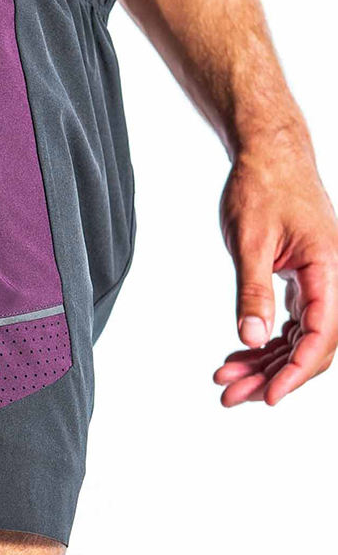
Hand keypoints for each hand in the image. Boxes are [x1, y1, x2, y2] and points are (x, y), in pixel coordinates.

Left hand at [214, 137, 337, 405]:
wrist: (269, 156)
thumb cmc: (261, 188)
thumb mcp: (251, 240)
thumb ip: (253, 290)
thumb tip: (249, 337)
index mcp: (330, 269)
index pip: (321, 335)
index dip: (294, 372)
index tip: (267, 397)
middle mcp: (333, 279)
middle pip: (312, 345)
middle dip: (273, 376)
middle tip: (231, 396)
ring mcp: (320, 282)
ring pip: (300, 338)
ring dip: (265, 363)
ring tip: (227, 381)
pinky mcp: (304, 280)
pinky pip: (292, 322)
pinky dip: (266, 342)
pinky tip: (239, 357)